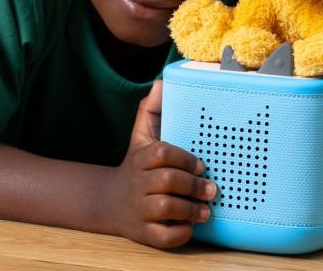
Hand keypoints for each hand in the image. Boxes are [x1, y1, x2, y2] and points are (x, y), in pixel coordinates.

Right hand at [106, 80, 216, 248]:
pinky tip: (190, 227)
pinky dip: (179, 234)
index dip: (184, 158)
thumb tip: (160, 84)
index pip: (161, 153)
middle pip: (167, 181)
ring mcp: (139, 209)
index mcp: (140, 158)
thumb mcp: (140, 137)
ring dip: (190, 209)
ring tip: (206, 210)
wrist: (109, 202)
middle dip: (193, 185)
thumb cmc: (136, 166)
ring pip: (165, 208)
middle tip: (213, 189)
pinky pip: (162, 236)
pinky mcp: (143, 233)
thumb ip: (151, 111)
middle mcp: (137, 184)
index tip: (201, 164)